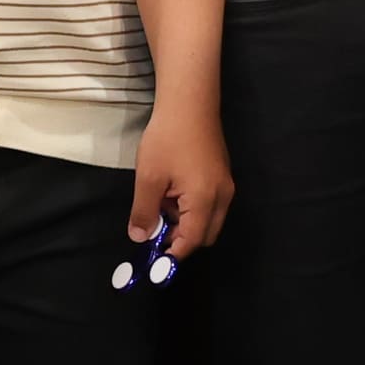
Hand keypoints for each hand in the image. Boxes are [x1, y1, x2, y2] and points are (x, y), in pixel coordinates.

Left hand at [128, 96, 232, 257]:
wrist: (189, 102)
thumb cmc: (167, 138)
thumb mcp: (149, 177)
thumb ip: (144, 211)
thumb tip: (140, 238)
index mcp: (205, 201)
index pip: (191, 242)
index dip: (171, 255)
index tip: (151, 262)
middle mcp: (222, 198)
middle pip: (204, 236)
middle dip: (179, 239)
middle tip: (153, 229)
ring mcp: (225, 186)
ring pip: (207, 221)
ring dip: (184, 223)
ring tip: (159, 203)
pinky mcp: (222, 176)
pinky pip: (210, 205)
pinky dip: (191, 209)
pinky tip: (171, 192)